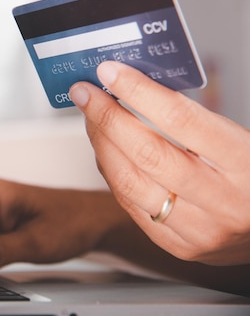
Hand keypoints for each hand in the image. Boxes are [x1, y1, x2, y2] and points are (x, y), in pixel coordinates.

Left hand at [69, 61, 249, 264]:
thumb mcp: (238, 138)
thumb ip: (192, 118)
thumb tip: (133, 87)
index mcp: (246, 162)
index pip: (181, 119)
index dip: (138, 91)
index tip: (109, 72)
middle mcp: (224, 201)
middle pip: (147, 153)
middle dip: (107, 117)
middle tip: (84, 93)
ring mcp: (200, 230)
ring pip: (129, 183)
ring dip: (101, 144)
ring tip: (90, 117)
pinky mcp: (177, 245)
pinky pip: (129, 204)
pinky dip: (111, 172)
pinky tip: (105, 149)